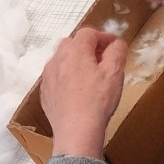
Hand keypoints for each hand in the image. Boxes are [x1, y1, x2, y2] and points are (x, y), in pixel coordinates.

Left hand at [38, 30, 126, 161]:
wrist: (77, 130)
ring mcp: (48, 76)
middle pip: (73, 44)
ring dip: (77, 63)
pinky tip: (79, 92)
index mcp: (74, 50)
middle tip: (103, 59)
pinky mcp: (45, 92)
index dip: (104, 37)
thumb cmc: (97, 101)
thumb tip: (116, 43)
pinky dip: (68, 78)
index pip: (89, 33)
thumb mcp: (115, 72)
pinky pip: (57, 78)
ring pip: (63, 61)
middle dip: (89, 48)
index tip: (114, 45)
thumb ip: (117, 51)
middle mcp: (57, 59)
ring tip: (92, 76)